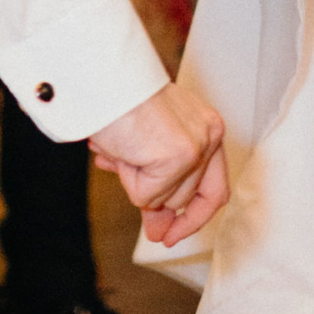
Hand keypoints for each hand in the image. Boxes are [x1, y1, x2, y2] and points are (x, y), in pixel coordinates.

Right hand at [90, 81, 228, 247]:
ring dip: (136, 180)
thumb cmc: (117, 100)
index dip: (194, 215)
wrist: (101, 80)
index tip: (175, 232)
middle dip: (166, 214)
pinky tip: (119, 151)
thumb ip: (160, 183)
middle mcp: (208, 134)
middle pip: (189, 196)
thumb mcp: (145, 146)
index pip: (213, 185)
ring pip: (166, 197)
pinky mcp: (177, 157)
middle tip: (155, 232)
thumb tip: (160, 228)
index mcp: (205, 125)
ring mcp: (195, 147)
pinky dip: (127, 179)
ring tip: (120, 150)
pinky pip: (147, 195)